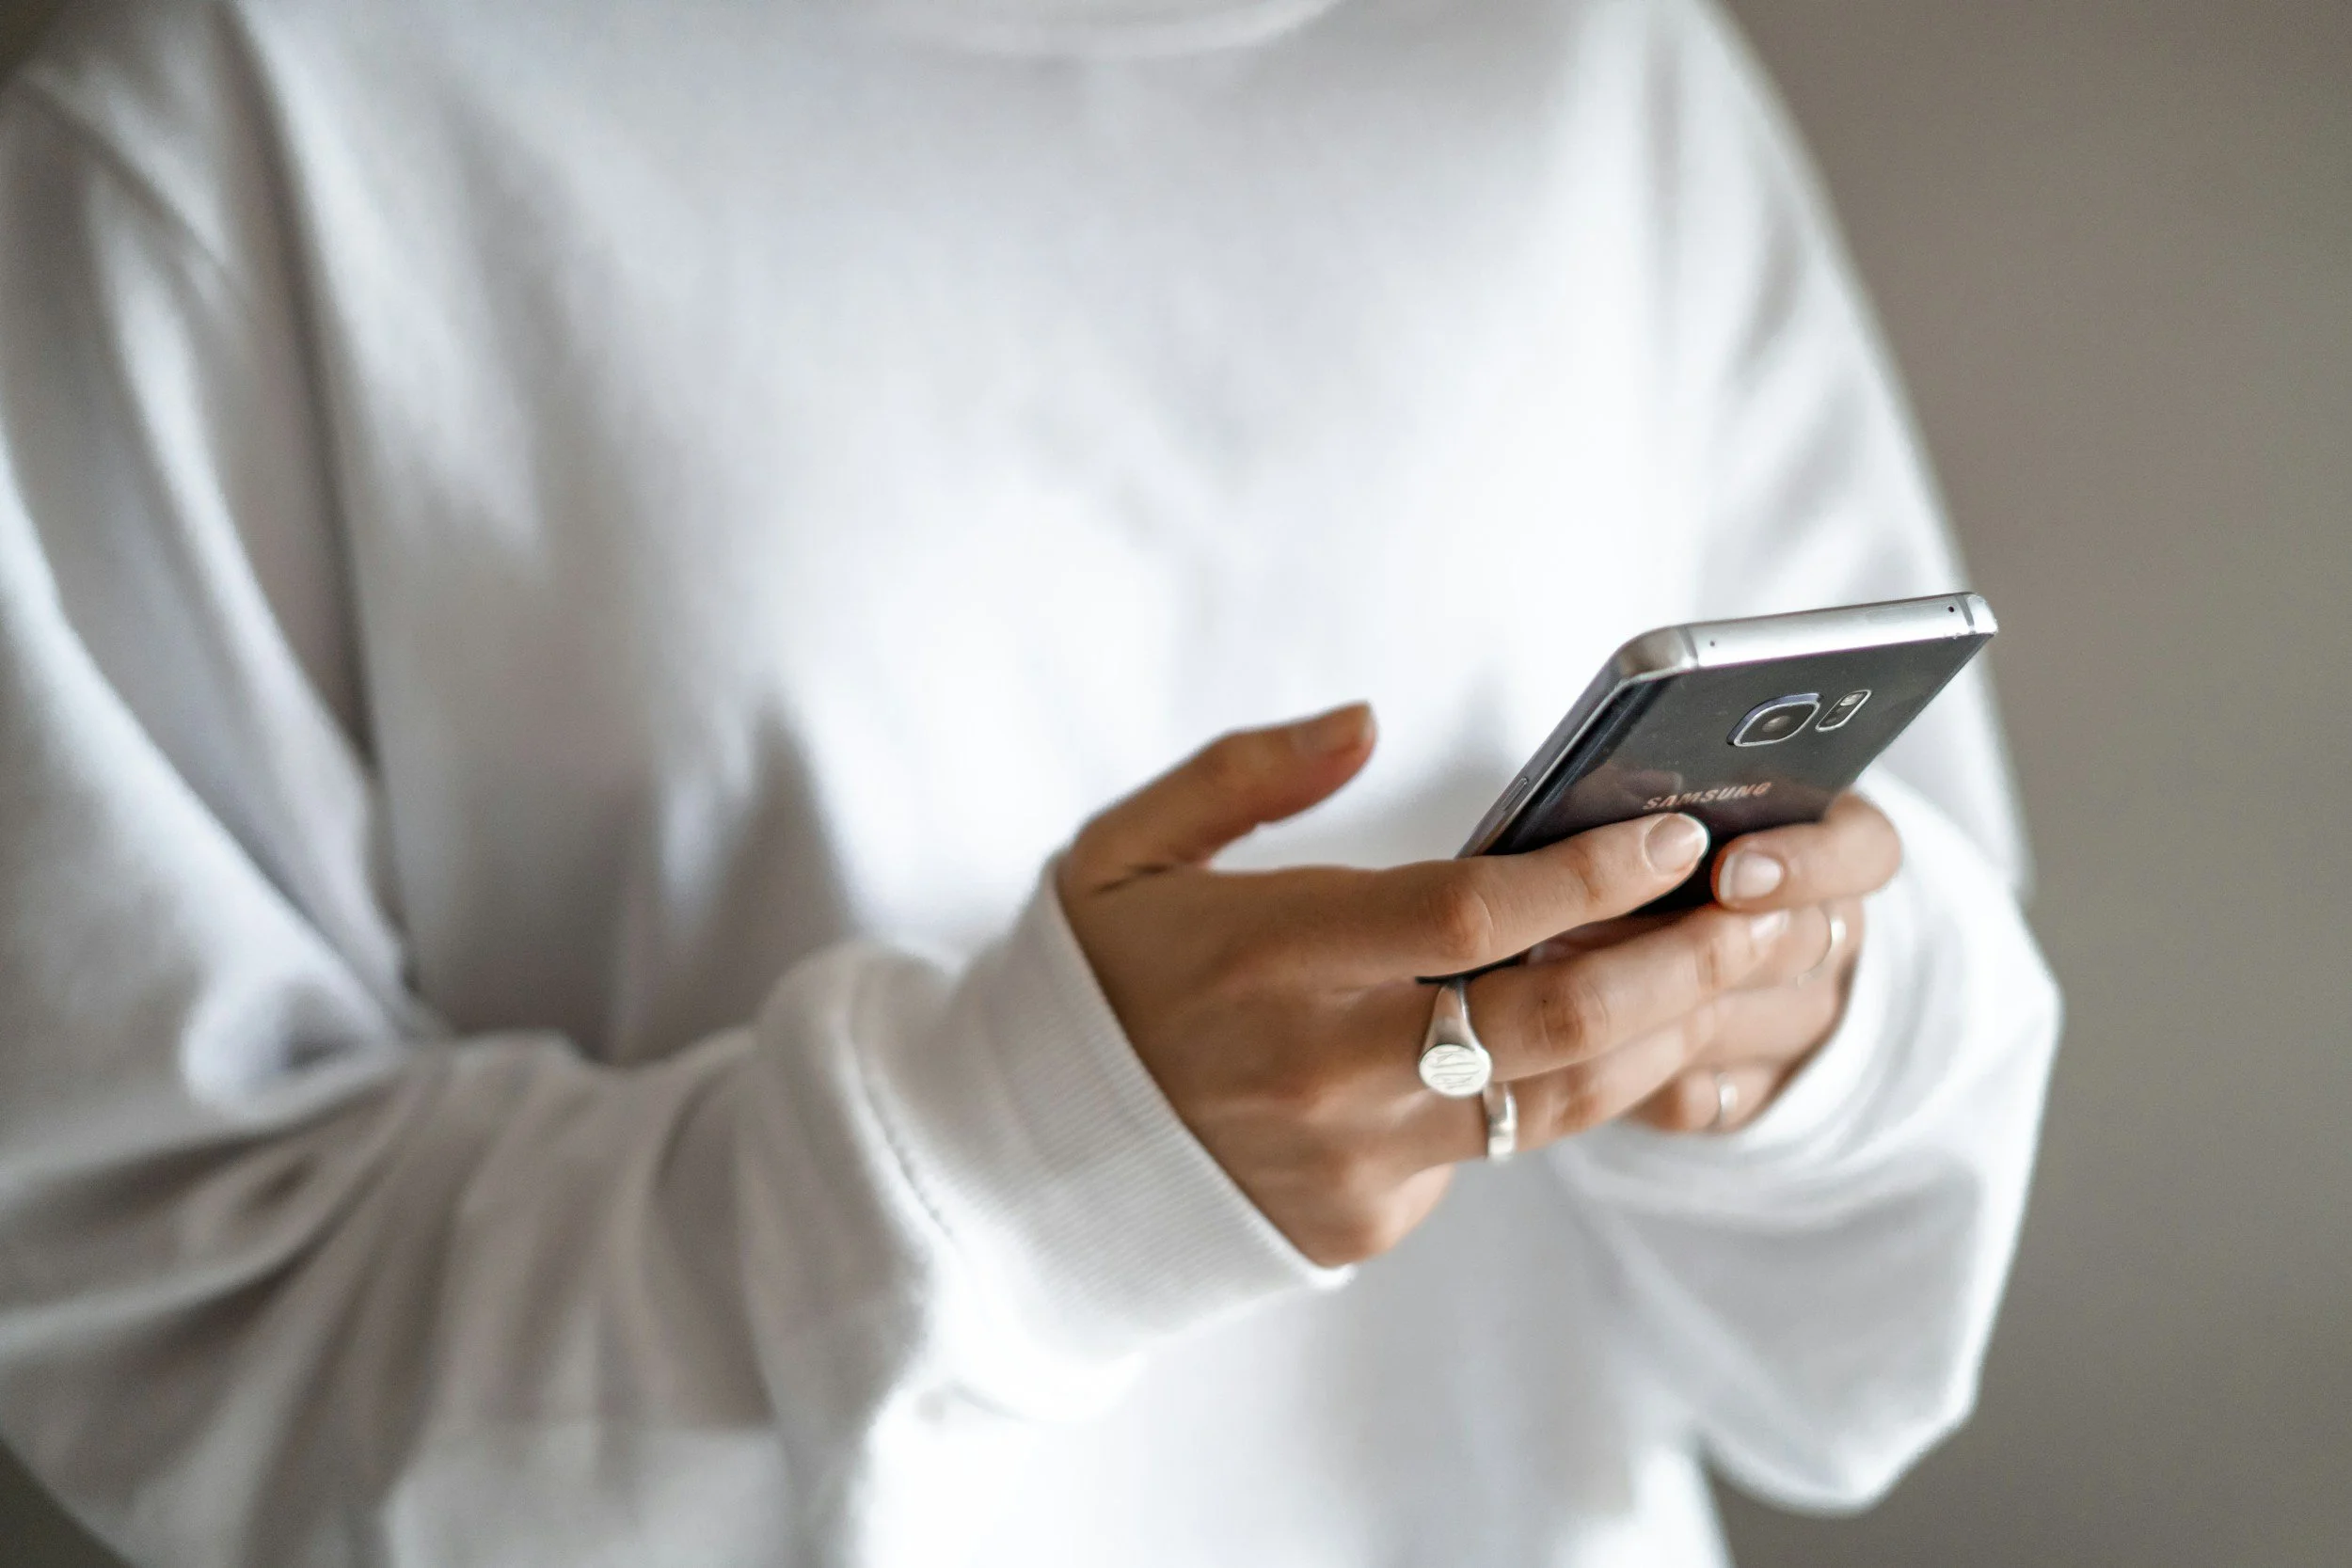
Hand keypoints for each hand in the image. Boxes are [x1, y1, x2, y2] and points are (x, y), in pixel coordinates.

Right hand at [1056, 705, 1892, 1266]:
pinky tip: (1617, 1034)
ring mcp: (1352, 1160)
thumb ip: (1242, 774)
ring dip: (1662, 1031)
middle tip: (1760, 905)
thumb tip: (1365, 721)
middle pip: (1551, 1019)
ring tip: (1733, 965)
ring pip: (1557, 1103)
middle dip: (1679, 959)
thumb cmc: (1093, 984)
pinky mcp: (1367, 1222)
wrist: (1025, 1169)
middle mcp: (1322, 1068)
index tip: (1672, 831)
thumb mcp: (1123, 852)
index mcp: (1265, 956)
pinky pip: (1493, 1155)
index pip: (1467, 914)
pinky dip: (1558, 1094)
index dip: (1586, 871)